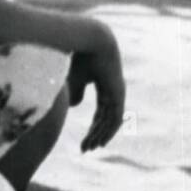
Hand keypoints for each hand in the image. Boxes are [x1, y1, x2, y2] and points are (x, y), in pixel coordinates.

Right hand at [68, 26, 125, 151]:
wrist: (88, 41)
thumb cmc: (78, 55)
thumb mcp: (73, 79)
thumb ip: (75, 92)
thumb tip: (75, 106)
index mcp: (105, 84)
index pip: (101, 111)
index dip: (93, 127)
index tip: (84, 140)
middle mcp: (114, 90)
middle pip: (106, 118)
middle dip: (95, 135)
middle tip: (86, 149)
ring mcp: (117, 92)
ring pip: (111, 121)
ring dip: (100, 136)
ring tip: (89, 148)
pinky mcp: (118, 93)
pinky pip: (114, 118)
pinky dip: (107, 131)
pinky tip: (99, 141)